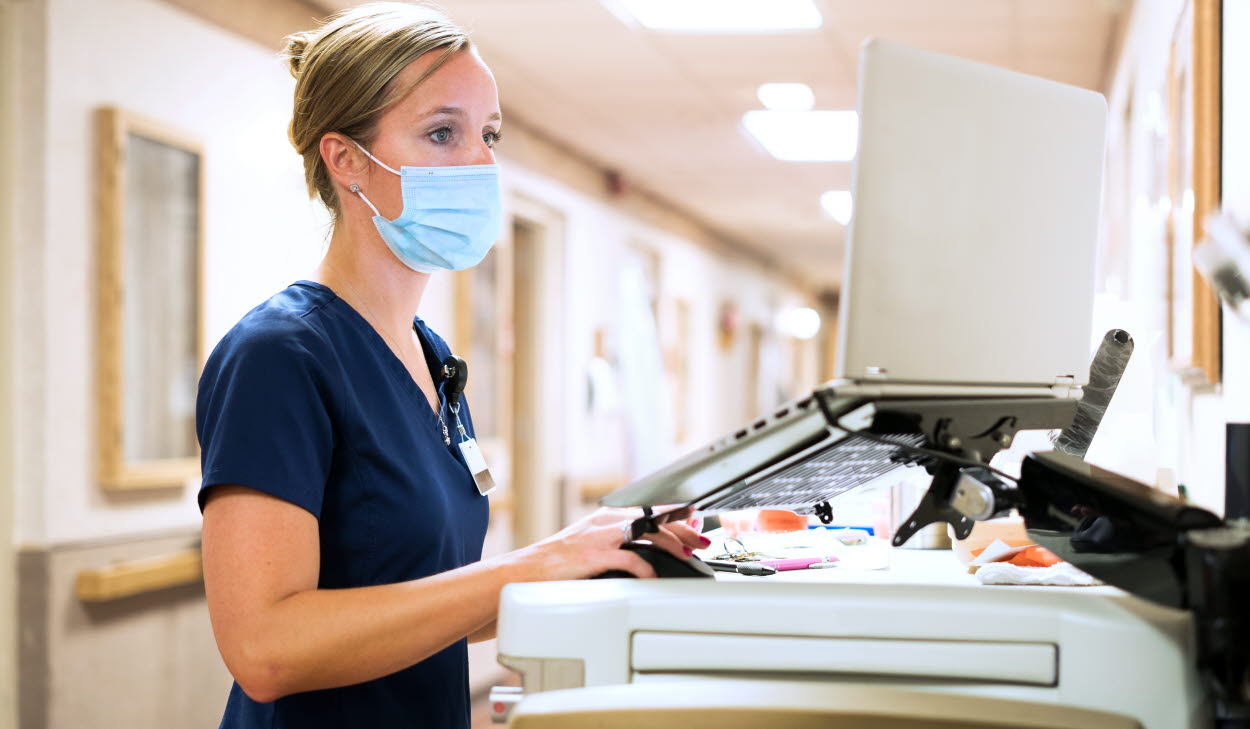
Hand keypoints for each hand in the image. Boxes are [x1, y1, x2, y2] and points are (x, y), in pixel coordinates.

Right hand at [518, 507, 709, 580]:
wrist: (529, 569)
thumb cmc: (560, 560)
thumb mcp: (592, 543)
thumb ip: (619, 542)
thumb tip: (648, 549)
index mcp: (608, 516)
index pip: (650, 510)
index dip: (677, 514)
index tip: (696, 519)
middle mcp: (608, 521)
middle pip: (655, 520)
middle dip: (684, 530)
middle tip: (701, 542)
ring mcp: (602, 537)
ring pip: (648, 534)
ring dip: (673, 545)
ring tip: (687, 555)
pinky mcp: (596, 555)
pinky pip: (630, 560)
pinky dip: (647, 568)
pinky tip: (655, 576)